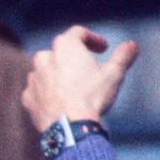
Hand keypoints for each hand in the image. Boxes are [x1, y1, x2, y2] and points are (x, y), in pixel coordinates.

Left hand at [22, 25, 137, 132]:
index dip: (93, 38)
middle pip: (60, 52)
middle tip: (89, 69)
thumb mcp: (114, 74)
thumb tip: (132, 45)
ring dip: (59, 75)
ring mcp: (33, 78)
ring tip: (75, 88)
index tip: (103, 48)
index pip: (78, 33)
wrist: (69, 126)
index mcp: (65, 46)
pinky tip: (60, 102)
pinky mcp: (27, 97)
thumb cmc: (91, 96)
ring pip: (46, 70)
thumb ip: (123, 56)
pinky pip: (38, 90)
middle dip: (74, 58)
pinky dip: (48, 93)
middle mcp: (44, 57)